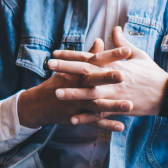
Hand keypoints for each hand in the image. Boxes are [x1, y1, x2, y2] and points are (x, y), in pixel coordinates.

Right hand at [17, 38, 132, 132]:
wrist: (38, 103)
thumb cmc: (57, 82)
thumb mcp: (69, 67)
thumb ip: (88, 55)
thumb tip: (99, 41)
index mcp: (77, 71)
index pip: (95, 60)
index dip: (110, 55)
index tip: (126, 50)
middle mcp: (77, 85)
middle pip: (93, 80)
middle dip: (107, 78)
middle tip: (123, 75)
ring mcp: (76, 102)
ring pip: (96, 104)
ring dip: (112, 106)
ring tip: (129, 105)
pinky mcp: (76, 116)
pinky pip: (93, 122)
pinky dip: (106, 125)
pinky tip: (121, 127)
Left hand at [48, 27, 167, 124]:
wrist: (166, 93)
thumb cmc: (152, 73)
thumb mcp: (138, 55)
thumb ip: (123, 43)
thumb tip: (115, 29)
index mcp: (114, 64)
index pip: (88, 57)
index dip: (71, 55)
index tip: (55, 53)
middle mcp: (111, 78)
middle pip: (85, 72)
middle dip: (66, 69)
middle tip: (48, 66)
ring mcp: (114, 94)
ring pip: (89, 94)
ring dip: (72, 93)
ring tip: (56, 92)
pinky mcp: (119, 108)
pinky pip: (100, 114)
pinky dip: (86, 117)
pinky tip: (72, 119)